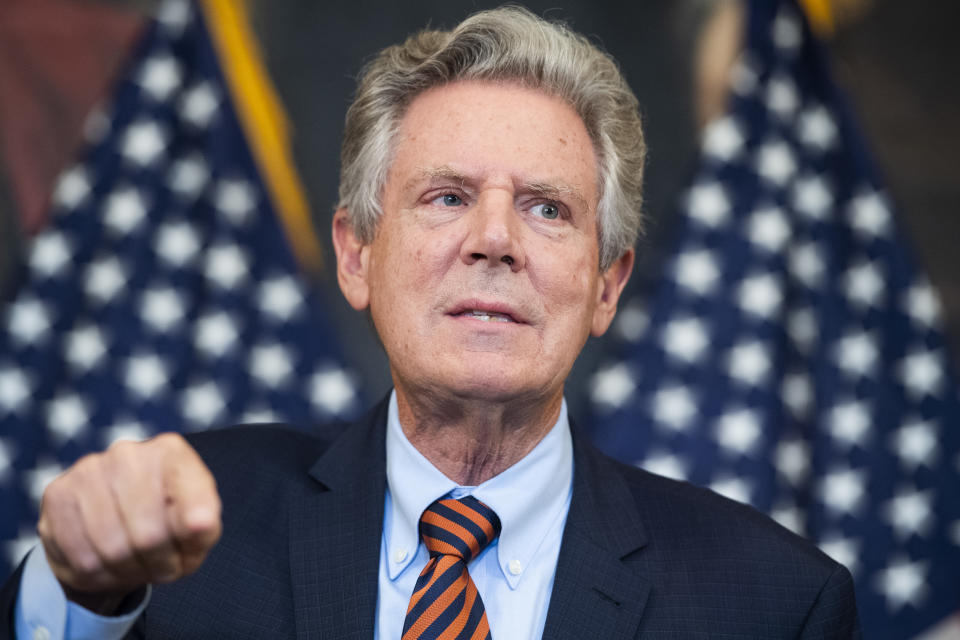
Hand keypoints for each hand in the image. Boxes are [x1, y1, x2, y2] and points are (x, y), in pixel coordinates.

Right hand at [37, 433, 220, 612]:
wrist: (114, 525)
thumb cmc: (167, 523)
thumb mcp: (198, 526)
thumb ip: (203, 526)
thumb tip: (199, 524)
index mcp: (171, 453)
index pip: (194, 505)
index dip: (193, 536)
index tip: (192, 539)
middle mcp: (128, 454)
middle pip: (148, 535)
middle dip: (158, 562)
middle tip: (162, 564)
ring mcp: (88, 470)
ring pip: (112, 549)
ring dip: (127, 571)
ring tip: (136, 564)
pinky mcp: (57, 494)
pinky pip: (80, 556)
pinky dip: (99, 574)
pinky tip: (107, 563)